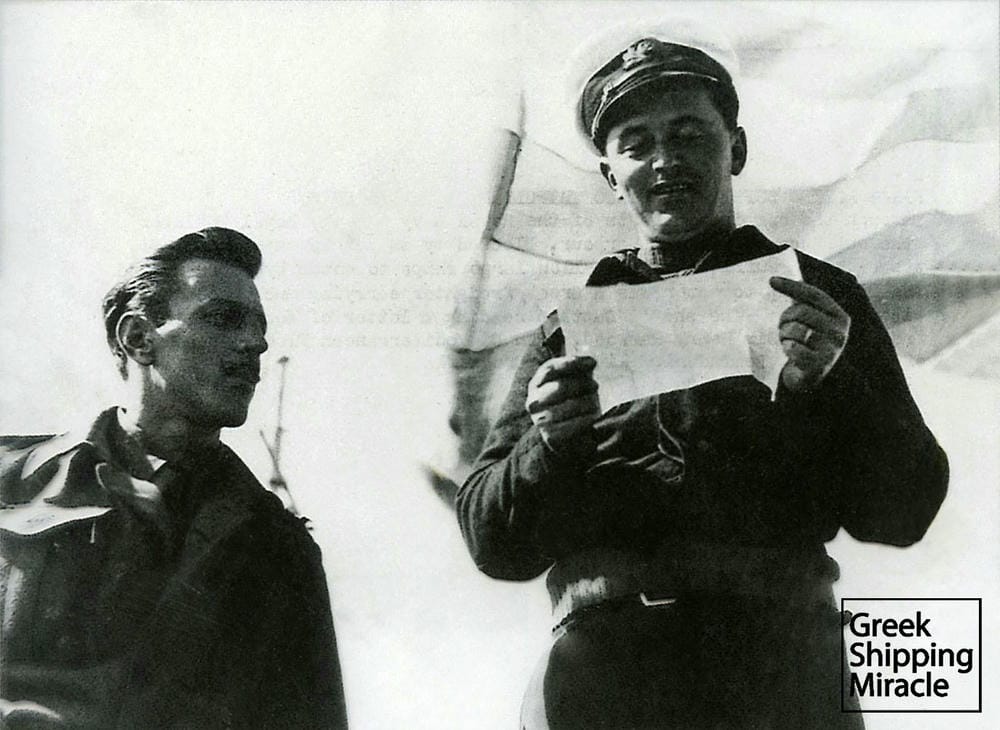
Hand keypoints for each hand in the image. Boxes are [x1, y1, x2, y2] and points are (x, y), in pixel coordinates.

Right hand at [525, 356, 600, 452]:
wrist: (570, 436)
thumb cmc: (573, 401)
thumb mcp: (575, 380)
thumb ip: (580, 368)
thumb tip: (591, 362)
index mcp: (536, 384)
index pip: (550, 369)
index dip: (571, 363)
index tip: (592, 362)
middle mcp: (534, 401)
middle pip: (561, 387)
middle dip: (582, 384)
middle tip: (595, 385)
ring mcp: (540, 420)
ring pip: (569, 406)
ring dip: (588, 402)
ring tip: (595, 403)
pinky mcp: (550, 436)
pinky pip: (573, 425)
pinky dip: (586, 419)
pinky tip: (592, 417)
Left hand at [769, 277, 850, 392]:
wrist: (810, 379)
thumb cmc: (807, 345)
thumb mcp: (812, 322)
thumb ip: (803, 303)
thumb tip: (777, 280)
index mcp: (839, 316)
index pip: (814, 294)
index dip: (792, 286)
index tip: (771, 281)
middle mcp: (839, 331)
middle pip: (801, 312)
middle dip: (784, 318)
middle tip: (782, 328)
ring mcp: (831, 349)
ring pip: (795, 330)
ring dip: (783, 335)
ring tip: (786, 340)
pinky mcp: (818, 365)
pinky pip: (793, 348)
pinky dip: (786, 348)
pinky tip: (790, 352)